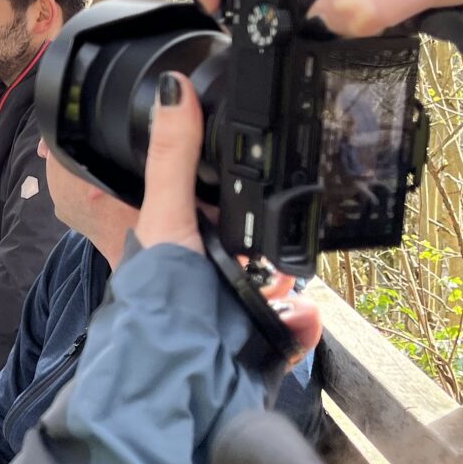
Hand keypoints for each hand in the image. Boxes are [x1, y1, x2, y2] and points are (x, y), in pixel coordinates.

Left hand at [139, 78, 324, 362]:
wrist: (183, 374)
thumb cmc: (161, 297)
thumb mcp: (166, 214)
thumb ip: (174, 155)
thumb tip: (174, 89)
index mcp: (178, 241)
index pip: (212, 209)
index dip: (234, 194)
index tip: (259, 179)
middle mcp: (202, 276)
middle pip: (251, 249)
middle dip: (273, 243)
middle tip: (289, 232)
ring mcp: (229, 312)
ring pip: (274, 287)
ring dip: (290, 284)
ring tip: (294, 281)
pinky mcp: (254, 345)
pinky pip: (288, 327)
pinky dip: (298, 323)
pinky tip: (301, 315)